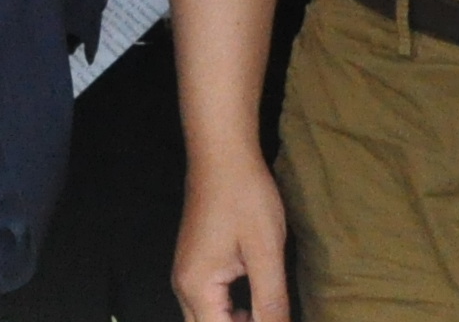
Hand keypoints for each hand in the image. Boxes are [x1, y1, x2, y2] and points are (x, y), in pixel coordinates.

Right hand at [172, 141, 288, 321]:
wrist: (222, 154)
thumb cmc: (245, 197)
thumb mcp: (266, 253)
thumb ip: (271, 302)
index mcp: (197, 288)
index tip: (274, 320)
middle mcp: (183, 286)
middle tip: (269, 317)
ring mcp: (186, 275)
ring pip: (206, 319)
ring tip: (267, 315)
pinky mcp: (194, 265)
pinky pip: (207, 304)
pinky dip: (229, 313)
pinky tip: (254, 303)